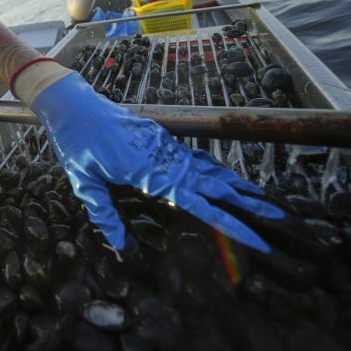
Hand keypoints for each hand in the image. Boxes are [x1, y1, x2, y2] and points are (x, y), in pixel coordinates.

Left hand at [30, 71, 282, 252]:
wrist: (73, 103)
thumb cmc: (75, 143)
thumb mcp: (83, 183)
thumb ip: (105, 215)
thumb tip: (124, 247)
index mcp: (148, 172)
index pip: (200, 203)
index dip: (230, 222)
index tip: (257, 238)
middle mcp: (163, 157)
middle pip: (214, 184)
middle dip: (246, 203)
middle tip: (278, 218)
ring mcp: (163, 144)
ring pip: (207, 167)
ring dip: (234, 184)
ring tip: (261, 198)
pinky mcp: (158, 136)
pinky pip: (193, 156)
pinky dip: (213, 168)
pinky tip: (223, 176)